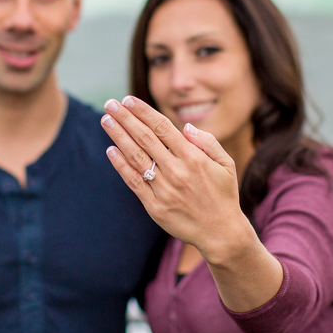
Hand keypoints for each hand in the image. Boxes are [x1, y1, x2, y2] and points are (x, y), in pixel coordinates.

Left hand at [100, 95, 246, 259]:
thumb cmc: (223, 195)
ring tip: (105, 121)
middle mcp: (177, 170)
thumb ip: (207, 142)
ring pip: (136, 157)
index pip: (162, 127)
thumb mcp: (226, 164)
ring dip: (118, 136)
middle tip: (109, 104)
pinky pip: (134, 182)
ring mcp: (164, 189)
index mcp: (193, 157)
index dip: (143, 112)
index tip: (128, 100)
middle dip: (125, 118)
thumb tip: (185, 127)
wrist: (221, 232)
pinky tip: (110, 151)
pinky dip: (121, 166)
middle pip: (144, 137)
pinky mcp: (155, 206)